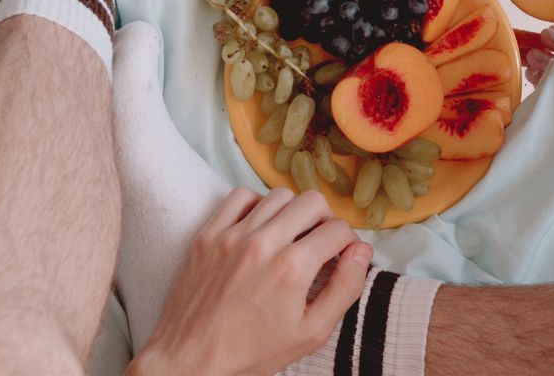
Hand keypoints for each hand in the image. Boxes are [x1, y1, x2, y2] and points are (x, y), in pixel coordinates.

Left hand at [130, 187, 371, 375]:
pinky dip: (256, 204)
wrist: (192, 361)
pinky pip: (240, 196)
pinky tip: (259, 227)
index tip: (341, 255)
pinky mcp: (208, 235)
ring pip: (278, 194)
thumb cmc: (251, 353)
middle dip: (325, 219)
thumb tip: (362, 251)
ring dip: (292, 211)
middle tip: (319, 242)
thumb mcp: (311, 333)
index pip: (338, 230)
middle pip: (312, 201)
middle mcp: (263, 244)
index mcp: (292, 269)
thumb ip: (345, 289)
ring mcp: (232, 236)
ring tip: (290, 236)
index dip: (348, 243)